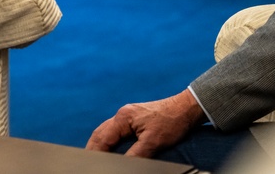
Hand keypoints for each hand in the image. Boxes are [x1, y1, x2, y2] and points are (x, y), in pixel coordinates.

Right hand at [85, 89, 205, 157]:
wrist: (186, 108)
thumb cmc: (172, 122)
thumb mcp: (152, 142)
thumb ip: (135, 155)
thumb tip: (122, 165)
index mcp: (123, 118)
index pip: (102, 139)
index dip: (95, 153)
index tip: (90, 164)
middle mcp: (123, 115)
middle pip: (100, 133)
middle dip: (92, 148)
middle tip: (87, 162)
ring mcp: (128, 116)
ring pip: (107, 131)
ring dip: (100, 144)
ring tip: (95, 157)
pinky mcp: (135, 119)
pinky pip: (116, 131)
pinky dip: (109, 140)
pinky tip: (110, 148)